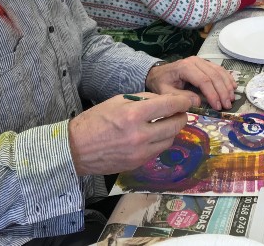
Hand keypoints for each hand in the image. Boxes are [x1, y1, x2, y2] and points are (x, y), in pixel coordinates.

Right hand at [68, 93, 190, 174]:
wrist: (76, 149)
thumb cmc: (94, 120)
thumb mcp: (117, 101)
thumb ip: (142, 100)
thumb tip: (163, 101)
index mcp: (133, 115)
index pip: (169, 106)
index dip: (183, 102)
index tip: (188, 100)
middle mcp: (140, 135)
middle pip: (175, 125)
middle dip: (181, 116)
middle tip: (180, 111)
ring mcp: (140, 152)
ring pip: (169, 140)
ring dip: (172, 130)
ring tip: (167, 122)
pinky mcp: (138, 163)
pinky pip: (158, 150)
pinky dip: (161, 141)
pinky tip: (155, 135)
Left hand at [145, 56, 235, 110]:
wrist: (157, 72)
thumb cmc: (161, 83)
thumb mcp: (165, 92)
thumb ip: (180, 97)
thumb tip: (198, 102)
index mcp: (185, 67)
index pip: (203, 80)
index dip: (213, 94)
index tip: (218, 107)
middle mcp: (195, 61)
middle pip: (214, 76)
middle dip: (222, 92)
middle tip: (227, 106)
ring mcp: (201, 60)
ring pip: (219, 72)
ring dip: (227, 85)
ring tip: (231, 99)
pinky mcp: (205, 63)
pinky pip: (219, 69)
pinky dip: (228, 78)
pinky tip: (233, 87)